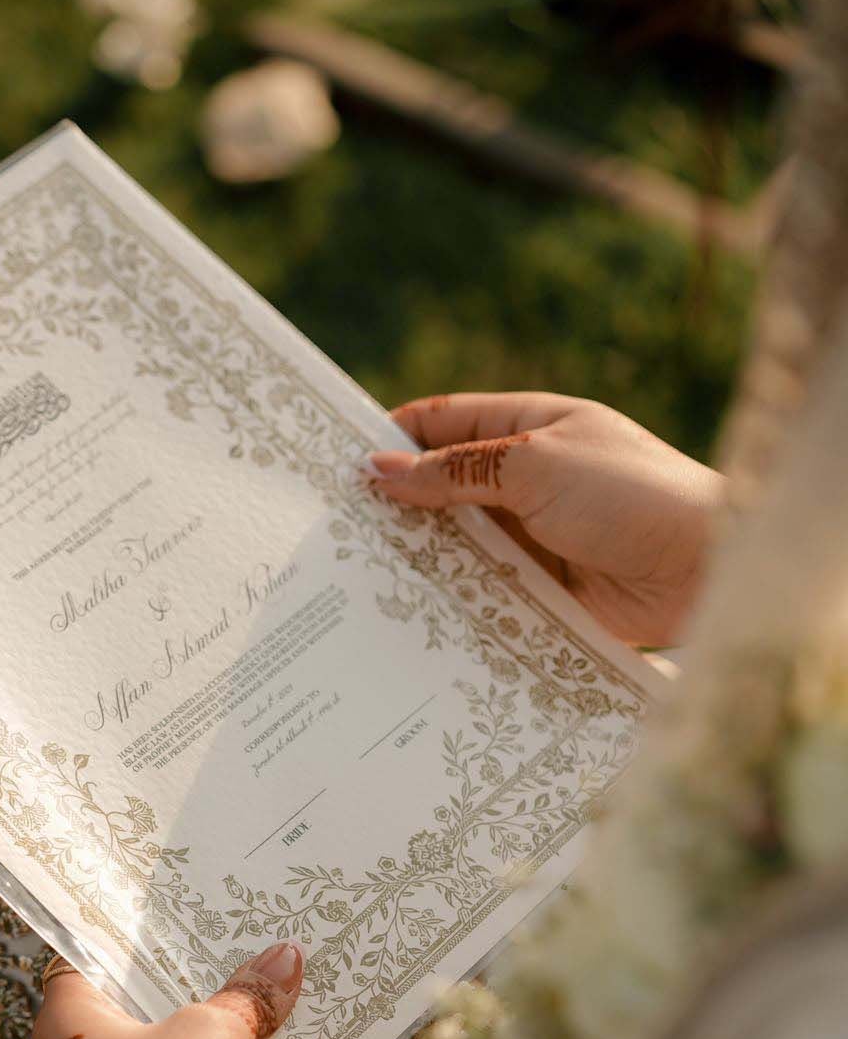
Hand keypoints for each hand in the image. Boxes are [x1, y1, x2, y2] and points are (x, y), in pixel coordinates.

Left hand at [33, 943, 304, 1038]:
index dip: (127, 931)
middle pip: (123, 1000)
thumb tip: (284, 958)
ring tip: (243, 996)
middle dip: (174, 981)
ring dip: (188, 1029)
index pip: (86, 952)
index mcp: (66, 1016)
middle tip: (225, 950)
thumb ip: (244, 997)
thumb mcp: (209, 1037)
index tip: (170, 915)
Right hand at [364, 392, 723, 646]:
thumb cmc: (631, 494)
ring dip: (416, 560)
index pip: (443, 422)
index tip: (334, 463)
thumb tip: (379, 469)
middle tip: (330, 530)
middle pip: (442, 489)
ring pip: (457, 546)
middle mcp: (526, 481)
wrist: (708, 568)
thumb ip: (455, 470)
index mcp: (529, 428)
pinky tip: (405, 615)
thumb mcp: (534, 465)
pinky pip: (482, 594)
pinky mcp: (540, 593)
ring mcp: (533, 539)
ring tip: (353, 576)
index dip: (390, 437)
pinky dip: (449, 601)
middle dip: (393, 507)